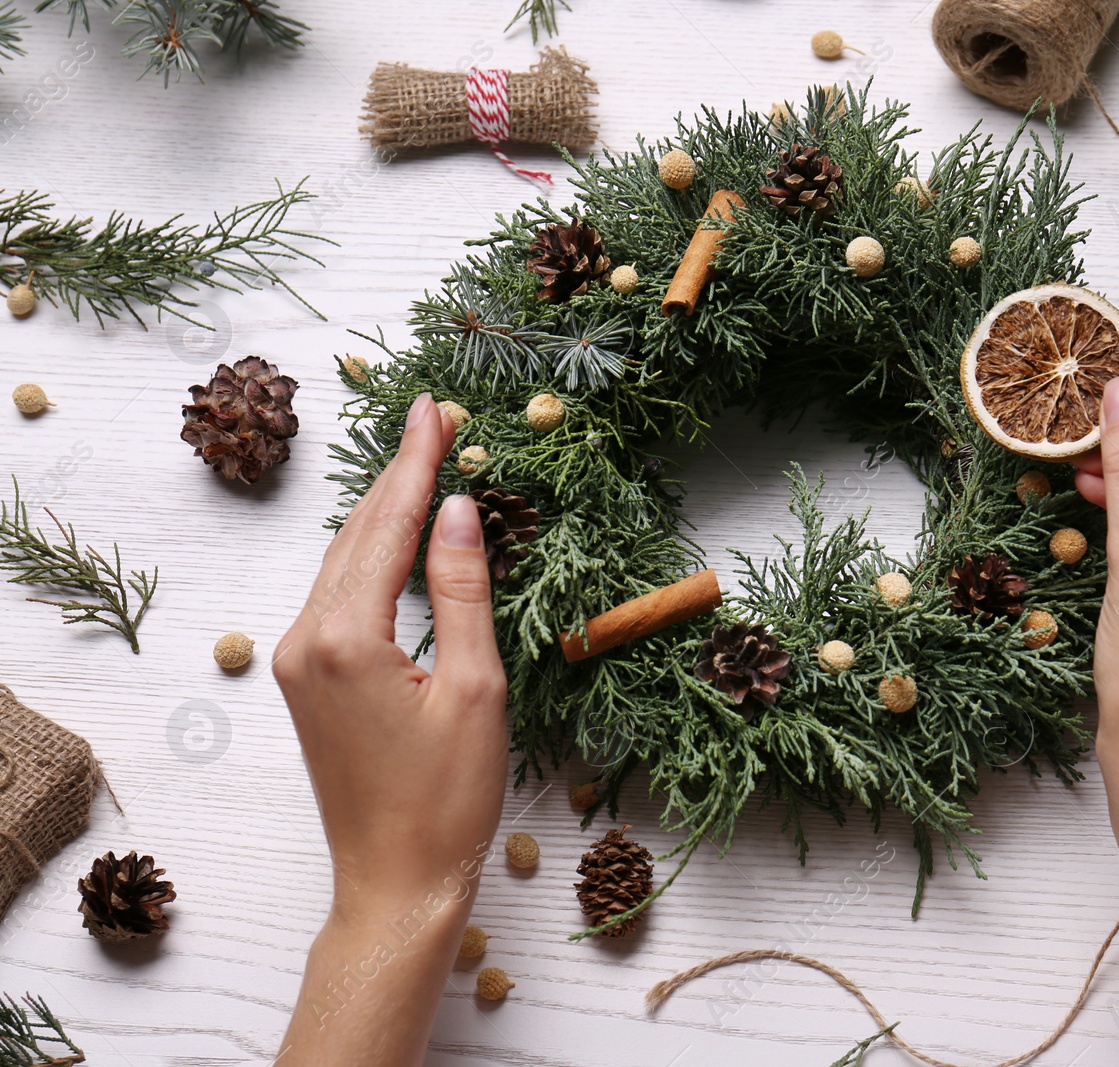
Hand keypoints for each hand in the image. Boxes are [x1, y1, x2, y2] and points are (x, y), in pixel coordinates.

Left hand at [274, 393, 506, 1065]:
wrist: (394, 882)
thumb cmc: (446, 799)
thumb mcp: (474, 689)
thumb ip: (464, 591)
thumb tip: (459, 510)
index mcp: (344, 638)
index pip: (387, 526)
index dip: (415, 463)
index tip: (432, 408)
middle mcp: (304, 640)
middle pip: (356, 535)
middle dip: (396, 476)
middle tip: (430, 419)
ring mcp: (297, 662)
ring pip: (343, 562)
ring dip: (381, 512)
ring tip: (420, 462)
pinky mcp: (306, 682)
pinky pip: (338, 595)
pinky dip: (370, 555)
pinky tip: (397, 537)